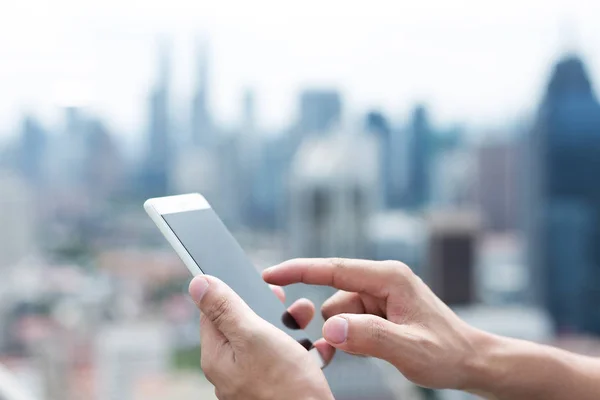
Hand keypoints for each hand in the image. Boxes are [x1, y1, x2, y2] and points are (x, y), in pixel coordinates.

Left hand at [189, 275, 333, 399]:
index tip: (257, 285)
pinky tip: (315, 348)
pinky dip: (303, 349)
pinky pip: (287, 359)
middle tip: (289, 305)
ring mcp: (255, 379)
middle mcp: (232, 369)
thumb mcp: (254, 336)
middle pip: (244, 324)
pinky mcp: (278, 386)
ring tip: (307, 323)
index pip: (213, 312)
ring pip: (270, 340)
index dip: (234, 292)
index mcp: (218, 356)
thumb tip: (198, 283)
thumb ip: (225, 308)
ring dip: (291, 326)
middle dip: (270, 309)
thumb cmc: (286, 388)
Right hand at [263, 258, 479, 390]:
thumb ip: (368, 337)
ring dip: (345, 333)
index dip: (299, 270)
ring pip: (340, 311)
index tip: (271, 275)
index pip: (334, 270)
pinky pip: (350, 320)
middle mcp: (382, 280)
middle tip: (348, 346)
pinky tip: (373, 348)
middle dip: (332, 322)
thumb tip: (330, 327)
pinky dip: (351, 336)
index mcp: (389, 278)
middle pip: (335, 295)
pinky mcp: (380, 308)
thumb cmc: (447, 352)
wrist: (470, 360)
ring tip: (373, 349)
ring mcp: (381, 294)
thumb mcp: (409, 349)